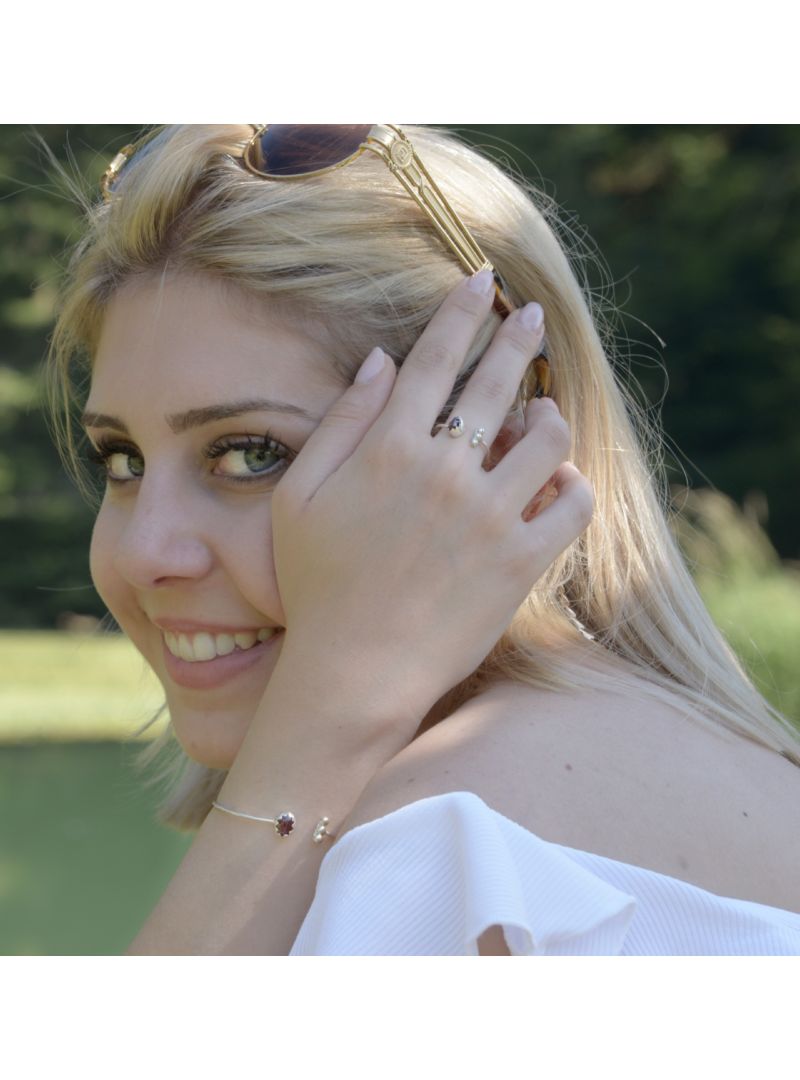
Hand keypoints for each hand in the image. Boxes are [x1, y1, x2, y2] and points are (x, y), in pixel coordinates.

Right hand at [269, 273, 594, 737]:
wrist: (355, 671)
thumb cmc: (317, 586)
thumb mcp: (301, 498)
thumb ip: (340, 423)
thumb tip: (382, 360)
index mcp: (388, 449)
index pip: (435, 359)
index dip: (461, 312)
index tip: (482, 281)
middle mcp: (444, 472)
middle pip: (497, 382)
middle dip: (518, 338)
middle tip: (531, 317)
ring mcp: (489, 517)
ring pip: (547, 438)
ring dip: (548, 416)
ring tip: (541, 414)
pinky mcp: (520, 562)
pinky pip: (572, 504)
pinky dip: (572, 485)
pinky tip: (558, 481)